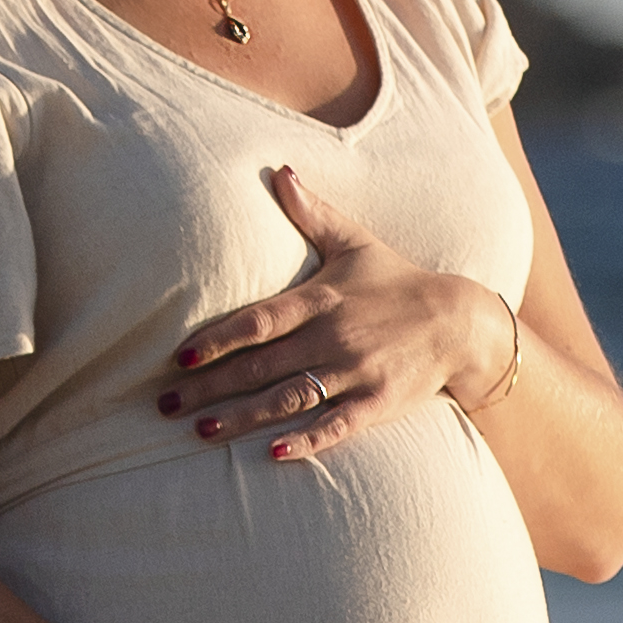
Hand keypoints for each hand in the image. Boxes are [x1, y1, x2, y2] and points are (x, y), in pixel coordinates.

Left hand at [162, 166, 519, 466]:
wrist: (459, 321)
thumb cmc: (396, 281)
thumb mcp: (354, 242)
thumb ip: (312, 211)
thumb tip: (279, 170)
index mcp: (321, 299)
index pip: (258, 321)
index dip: (217, 339)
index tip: (180, 356)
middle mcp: (333, 336)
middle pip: (261, 365)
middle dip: (210, 386)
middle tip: (164, 404)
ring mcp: (356, 372)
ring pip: (289, 398)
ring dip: (242, 417)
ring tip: (199, 431)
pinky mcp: (378, 403)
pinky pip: (336, 426)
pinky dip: (305, 440)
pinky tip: (272, 453)